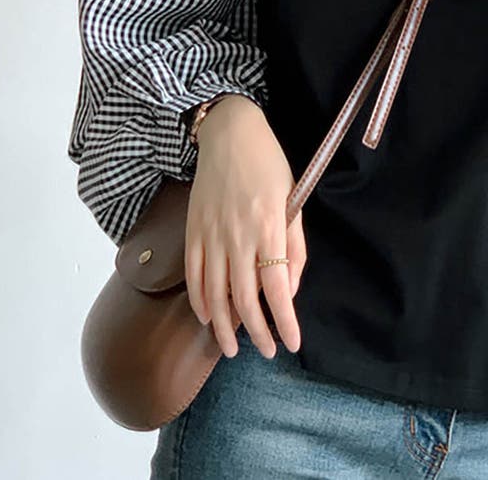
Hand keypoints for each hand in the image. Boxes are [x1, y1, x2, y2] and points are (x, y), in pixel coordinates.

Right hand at [184, 94, 306, 359]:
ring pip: (215, 294)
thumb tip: (289, 290)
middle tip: (267, 351)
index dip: (284, 321)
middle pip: (244, 299)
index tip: (292, 344)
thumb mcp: (293, 199)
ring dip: (224, 328)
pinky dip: (199, 301)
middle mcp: (238, 236)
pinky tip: (208, 317)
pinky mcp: (193, 232)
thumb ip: (294, 247)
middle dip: (257, 333)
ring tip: (233, 349)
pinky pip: (193, 275)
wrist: (229, 135)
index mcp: (269, 226)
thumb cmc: (269, 165)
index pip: (277, 288)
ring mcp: (211, 235)